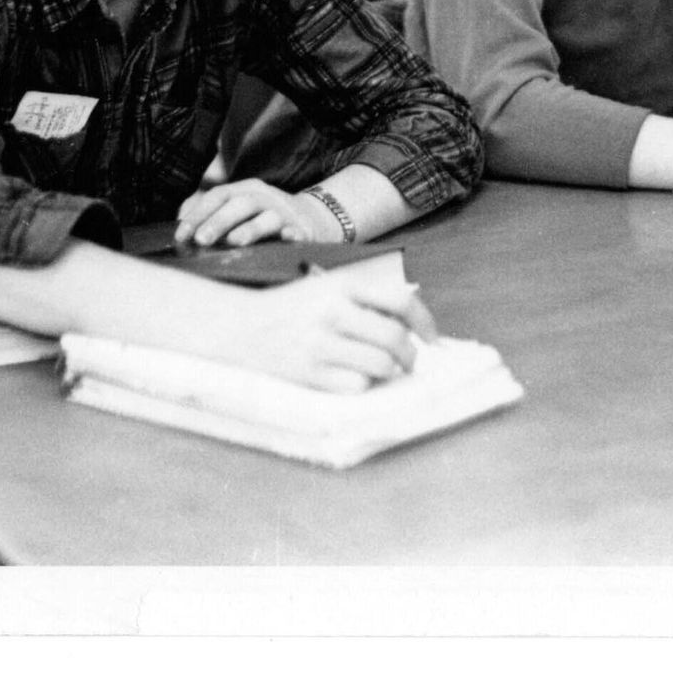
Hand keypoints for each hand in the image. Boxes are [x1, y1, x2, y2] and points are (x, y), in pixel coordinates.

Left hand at [175, 179, 343, 248]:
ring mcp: (284, 213)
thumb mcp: (240, 208)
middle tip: (201, 240)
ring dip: (250, 229)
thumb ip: (212, 214)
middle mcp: (264, 197)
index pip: (218, 196)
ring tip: (234, 242)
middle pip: (240, 203)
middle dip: (219, 221)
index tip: (182, 235)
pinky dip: (290, 236)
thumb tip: (181, 225)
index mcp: (245, 189)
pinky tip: (284, 239)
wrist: (311, 218)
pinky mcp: (301, 230)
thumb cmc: (264, 217)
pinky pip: (295, 232)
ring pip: (267, 218)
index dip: (198, 214)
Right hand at [226, 273, 438, 393]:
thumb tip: (413, 324)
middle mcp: (332, 312)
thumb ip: (365, 300)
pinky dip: (364, 385)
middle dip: (410, 355)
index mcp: (341, 286)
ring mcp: (320, 344)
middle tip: (408, 362)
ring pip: (381, 365)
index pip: (400, 302)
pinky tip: (355, 378)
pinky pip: (357, 386)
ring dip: (391, 372)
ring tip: (385, 371)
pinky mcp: (309, 374)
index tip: (433, 339)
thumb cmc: (292, 309)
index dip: (425, 322)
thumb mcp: (326, 288)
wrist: (239, 327)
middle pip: (395, 338)